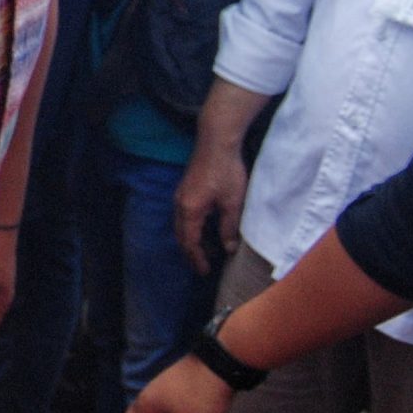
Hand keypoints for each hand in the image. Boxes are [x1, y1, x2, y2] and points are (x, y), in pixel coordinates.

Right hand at [173, 142, 247, 275]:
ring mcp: (181, 195)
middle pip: (180, 235)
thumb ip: (229, 227)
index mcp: (190, 211)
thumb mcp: (233, 203)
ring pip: (181, 225)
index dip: (197, 258)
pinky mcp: (186, 188)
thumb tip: (228, 249)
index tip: (204, 271)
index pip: (189, 242)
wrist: (217, 141)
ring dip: (191, 240)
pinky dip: (192, 228)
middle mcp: (180, 204)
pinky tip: (205, 227)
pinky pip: (184, 215)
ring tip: (206, 250)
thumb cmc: (226, 171)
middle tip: (202, 266)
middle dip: (190, 252)